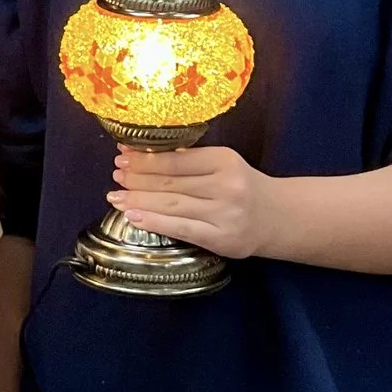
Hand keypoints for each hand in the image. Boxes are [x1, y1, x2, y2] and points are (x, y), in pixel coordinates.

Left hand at [109, 146, 277, 259]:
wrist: (276, 217)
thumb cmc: (241, 186)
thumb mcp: (222, 164)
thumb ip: (190, 160)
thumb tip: (142, 152)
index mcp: (224, 160)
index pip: (176, 159)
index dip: (145, 158)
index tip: (122, 155)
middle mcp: (226, 186)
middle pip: (171, 183)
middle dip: (137, 179)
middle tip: (115, 175)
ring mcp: (225, 214)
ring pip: (172, 205)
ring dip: (139, 200)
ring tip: (116, 196)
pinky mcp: (222, 239)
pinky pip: (182, 229)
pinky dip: (155, 222)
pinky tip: (134, 217)